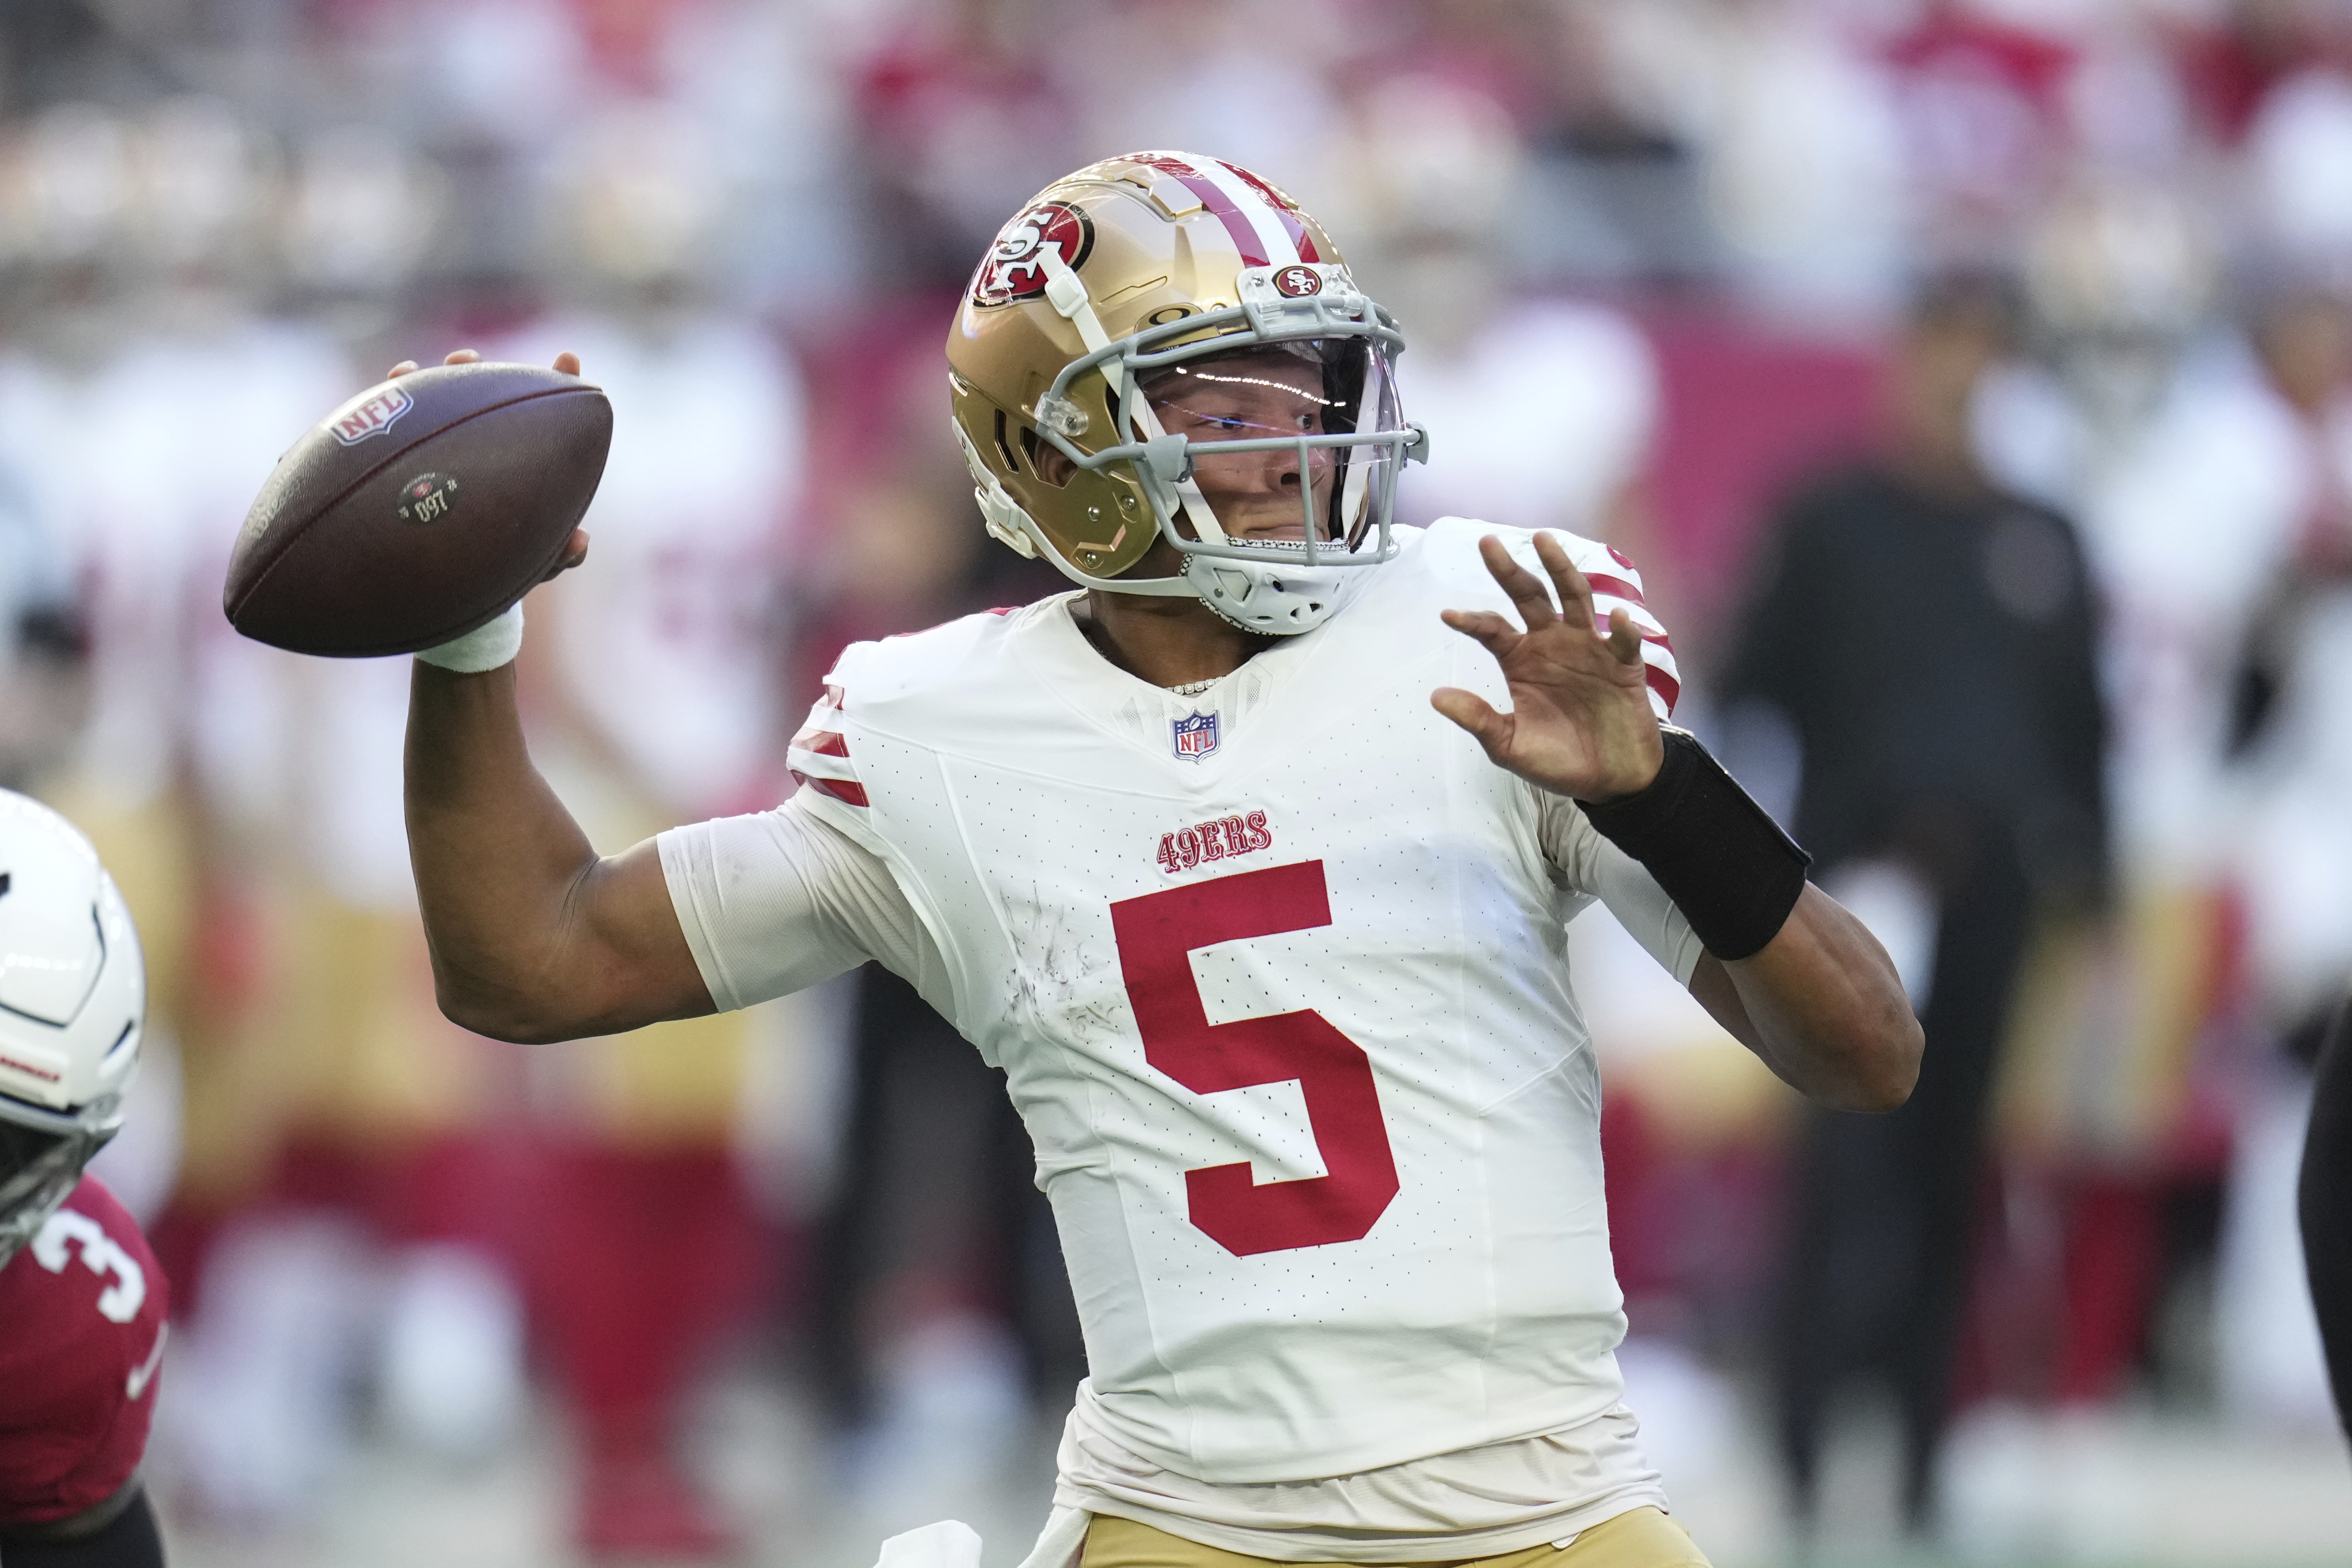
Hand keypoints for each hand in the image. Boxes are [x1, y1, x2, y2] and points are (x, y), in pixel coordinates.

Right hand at [387, 349, 590, 581]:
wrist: (446, 582)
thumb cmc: (498, 568)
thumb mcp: (530, 563)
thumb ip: (557, 554)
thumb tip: (580, 540)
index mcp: (520, 463)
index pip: (543, 418)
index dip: (559, 384)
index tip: (567, 359)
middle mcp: (482, 446)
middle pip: (484, 398)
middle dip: (478, 372)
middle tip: (467, 358)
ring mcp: (443, 446)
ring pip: (441, 402)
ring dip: (440, 378)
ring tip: (440, 364)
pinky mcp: (404, 455)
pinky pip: (398, 422)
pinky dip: (398, 394)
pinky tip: (401, 375)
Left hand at [1431, 533, 1662, 800]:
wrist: (1610, 779)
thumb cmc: (1559, 760)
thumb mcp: (1509, 745)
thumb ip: (1478, 719)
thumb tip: (1436, 697)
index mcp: (1521, 659)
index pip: (1492, 630)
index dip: (1472, 621)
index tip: (1448, 616)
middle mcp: (1552, 644)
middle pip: (1529, 596)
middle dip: (1509, 569)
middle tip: (1487, 542)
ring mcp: (1589, 648)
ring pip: (1575, 598)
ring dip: (1561, 569)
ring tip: (1544, 542)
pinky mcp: (1623, 664)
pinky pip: (1623, 641)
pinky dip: (1622, 628)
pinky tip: (1618, 618)